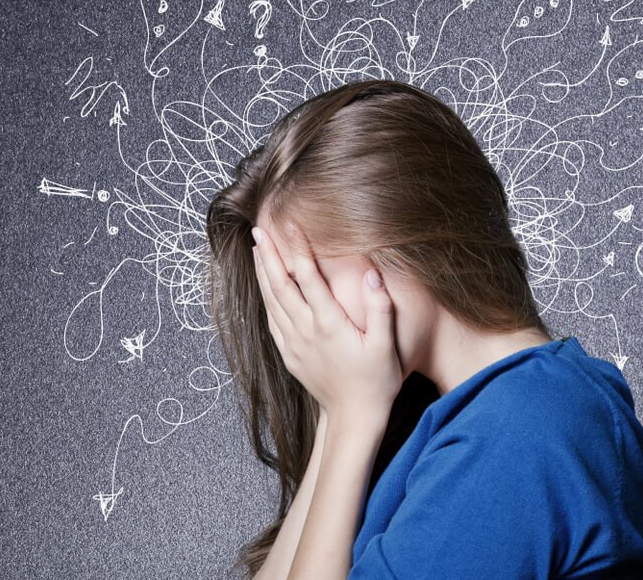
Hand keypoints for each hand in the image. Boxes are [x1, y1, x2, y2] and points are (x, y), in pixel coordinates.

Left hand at [251, 223, 401, 422]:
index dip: (298, 248)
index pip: (308, 277)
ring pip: (271, 301)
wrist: (354, 418)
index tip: (289, 225)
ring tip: (257, 249)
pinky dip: (264, 298)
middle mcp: (305, 331)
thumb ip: (380, 307)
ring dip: (262, 273)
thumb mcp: (386, 345)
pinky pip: (271, 320)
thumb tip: (371, 272)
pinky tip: (264, 286)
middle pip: (280, 285)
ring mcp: (294, 343)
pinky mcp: (289, 354)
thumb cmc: (376, 381)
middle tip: (259, 230)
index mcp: (329, 324)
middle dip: (269, 255)